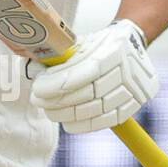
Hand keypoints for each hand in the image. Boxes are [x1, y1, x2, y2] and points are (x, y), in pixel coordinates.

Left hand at [29, 19, 157, 133]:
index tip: (38, 88)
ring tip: (50, 111)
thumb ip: (60, 54)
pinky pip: (107, 120)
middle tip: (38, 100)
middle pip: (88, 94)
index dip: (59, 83)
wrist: (133, 43)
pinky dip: (85, 125)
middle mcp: (127, 69)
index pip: (85, 71)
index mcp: (114, 48)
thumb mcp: (82, 41)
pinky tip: (69, 123)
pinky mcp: (134, 104)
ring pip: (96, 110)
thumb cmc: (99, 43)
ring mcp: (133, 89)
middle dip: (58, 101)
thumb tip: (33, 68)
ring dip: (67, 114)